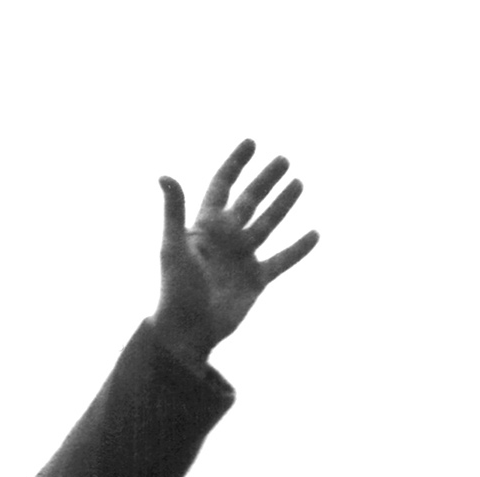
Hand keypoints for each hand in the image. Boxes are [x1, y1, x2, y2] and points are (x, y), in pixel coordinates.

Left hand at [152, 140, 316, 366]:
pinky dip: (299, 248)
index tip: (251, 142)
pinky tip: (315, 234)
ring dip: (283, 205)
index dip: (235, 164)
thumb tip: (163, 174)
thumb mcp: (174, 246)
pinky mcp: (255, 280)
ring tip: (299, 183)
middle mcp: (226, 238)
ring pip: (267, 224)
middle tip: (283, 159)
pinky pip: (282, 260)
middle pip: (249, 201)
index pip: (222, 186)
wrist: (188, 331)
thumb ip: (173, 210)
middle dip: (265, 180)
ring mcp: (242, 258)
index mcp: (206, 226)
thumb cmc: (176, 290)